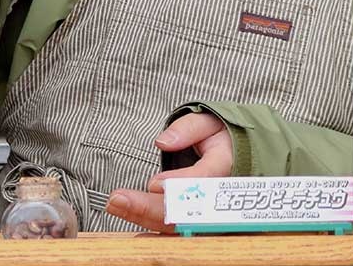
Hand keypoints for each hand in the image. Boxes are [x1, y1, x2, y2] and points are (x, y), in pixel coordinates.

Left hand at [104, 111, 233, 232]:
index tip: (154, 183)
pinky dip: (150, 228)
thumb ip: (187, 129)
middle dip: (150, 208)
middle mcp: (218, 196)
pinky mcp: (196, 222)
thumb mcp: (208, 122)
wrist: (237, 155)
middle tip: (118, 199)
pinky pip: (174, 231)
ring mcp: (208, 214)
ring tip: (115, 206)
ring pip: (177, 225)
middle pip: (185, 210)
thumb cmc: (219, 136)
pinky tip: (129, 220)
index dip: (180, 183)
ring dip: (144, 217)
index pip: (204, 178)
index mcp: (225, 166)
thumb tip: (163, 142)